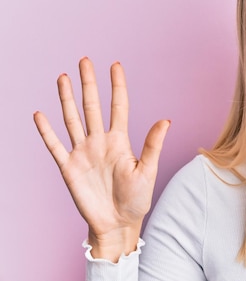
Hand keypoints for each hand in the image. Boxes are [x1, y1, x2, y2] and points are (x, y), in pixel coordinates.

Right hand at [33, 58, 169, 260]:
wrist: (118, 224)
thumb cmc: (137, 199)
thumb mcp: (148, 170)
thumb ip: (153, 144)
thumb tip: (166, 119)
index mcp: (120, 140)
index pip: (118, 106)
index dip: (117, 85)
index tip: (115, 65)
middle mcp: (100, 141)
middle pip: (92, 106)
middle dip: (88, 83)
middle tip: (84, 60)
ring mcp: (83, 153)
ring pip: (72, 119)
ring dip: (67, 99)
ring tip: (63, 77)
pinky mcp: (69, 167)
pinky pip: (55, 145)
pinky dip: (47, 130)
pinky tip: (40, 113)